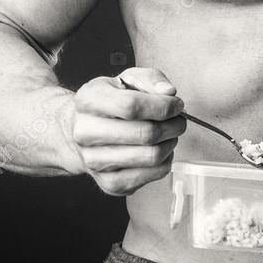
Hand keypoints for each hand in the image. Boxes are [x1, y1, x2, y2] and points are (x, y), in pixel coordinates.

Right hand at [72, 67, 185, 195]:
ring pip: (151, 157)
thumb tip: (169, 91)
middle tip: (178, 121)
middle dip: (173, 126)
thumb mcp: (127, 79)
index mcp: (88, 100)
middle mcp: (85, 132)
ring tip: (169, 134)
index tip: (176, 105)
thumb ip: (151, 79)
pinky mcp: (108, 182)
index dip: (163, 106)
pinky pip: (149, 176)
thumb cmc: (110, 103)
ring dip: (170, 144)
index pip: (131, 106)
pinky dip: (164, 163)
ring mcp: (94, 161)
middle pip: (145, 134)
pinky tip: (159, 151)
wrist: (84, 130)